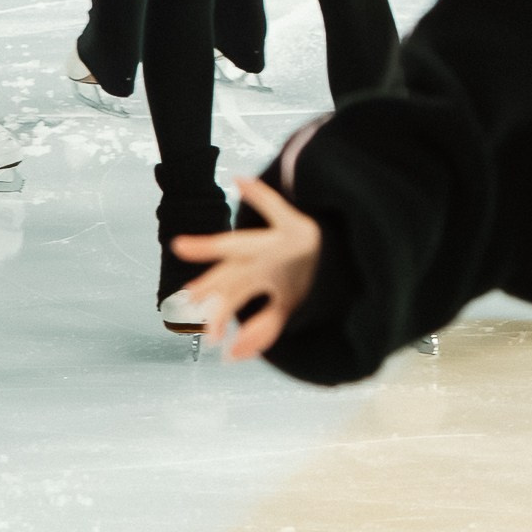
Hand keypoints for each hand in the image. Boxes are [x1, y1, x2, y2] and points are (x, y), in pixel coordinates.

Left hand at [173, 176, 321, 361]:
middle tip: (188, 298)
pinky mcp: (290, 307)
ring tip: (210, 337)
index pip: (231, 244)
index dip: (205, 245)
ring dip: (229, 316)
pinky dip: (254, 341)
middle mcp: (270, 267)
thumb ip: (264, 199)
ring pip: (253, 303)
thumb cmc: (310, 239)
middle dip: (212, 287)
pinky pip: (271, 325)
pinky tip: (234, 355)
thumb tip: (238, 177)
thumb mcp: (290, 217)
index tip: (178, 245)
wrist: (353, 261)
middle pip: (235, 278)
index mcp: (266, 245)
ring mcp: (280, 289)